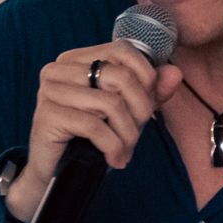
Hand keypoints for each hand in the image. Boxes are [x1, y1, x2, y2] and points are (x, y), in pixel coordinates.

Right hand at [7, 43, 183, 221]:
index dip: (145, 78)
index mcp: (76, 59)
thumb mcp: (124, 112)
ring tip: (125, 150)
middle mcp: (59, 69)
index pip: (123, 50)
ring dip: (127, 134)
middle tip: (135, 136)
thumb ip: (149, 91)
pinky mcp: (47, 116)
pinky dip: (113, 146)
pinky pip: (94, 126)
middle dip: (139, 111)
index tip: (147, 108)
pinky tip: (115, 159)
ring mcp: (50, 91)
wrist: (54, 172)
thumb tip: (175, 73)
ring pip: (110, 104)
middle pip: (120, 77)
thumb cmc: (88, 138)